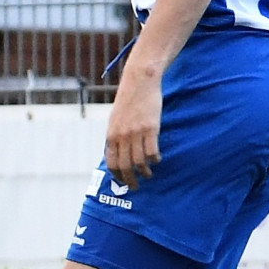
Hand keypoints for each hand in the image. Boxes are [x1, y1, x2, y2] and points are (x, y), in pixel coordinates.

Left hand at [106, 70, 162, 189]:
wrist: (139, 82)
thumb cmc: (128, 101)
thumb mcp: (115, 119)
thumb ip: (115, 136)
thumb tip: (115, 152)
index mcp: (111, 135)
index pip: (112, 163)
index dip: (117, 176)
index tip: (122, 182)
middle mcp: (122, 136)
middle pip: (125, 166)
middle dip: (130, 180)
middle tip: (136, 187)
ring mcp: (136, 133)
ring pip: (139, 162)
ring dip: (144, 172)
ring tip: (148, 174)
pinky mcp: (151, 128)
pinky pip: (152, 152)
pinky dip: (154, 159)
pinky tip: (157, 160)